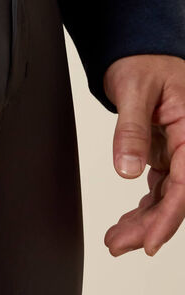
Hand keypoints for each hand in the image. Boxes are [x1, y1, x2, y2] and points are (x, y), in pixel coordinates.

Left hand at [103, 54, 184, 256]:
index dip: (168, 217)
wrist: (140, 49)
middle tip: (119, 245)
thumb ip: (132, 130)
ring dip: (144, 220)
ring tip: (116, 240)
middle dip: (150, 226)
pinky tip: (127, 222)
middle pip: (177, 196)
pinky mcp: (167, 152)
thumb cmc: (142, 62)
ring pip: (167, 196)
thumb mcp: (133, 91)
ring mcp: (179, 151)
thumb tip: (126, 170)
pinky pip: (159, 186)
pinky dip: (143, 205)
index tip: (151, 242)